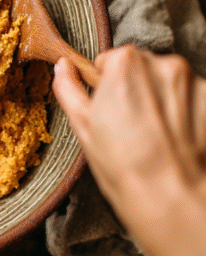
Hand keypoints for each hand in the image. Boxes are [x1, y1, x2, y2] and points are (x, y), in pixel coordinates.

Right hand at [53, 47, 205, 255]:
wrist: (167, 193)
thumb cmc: (123, 165)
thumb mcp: (83, 127)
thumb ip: (70, 90)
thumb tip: (62, 69)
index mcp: (125, 63)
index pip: (111, 62)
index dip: (106, 88)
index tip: (108, 111)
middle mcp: (162, 63)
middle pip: (142, 69)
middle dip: (136, 92)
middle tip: (129, 128)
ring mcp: (191, 81)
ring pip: (168, 85)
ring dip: (161, 103)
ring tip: (153, 137)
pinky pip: (192, 99)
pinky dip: (183, 114)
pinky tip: (173, 139)